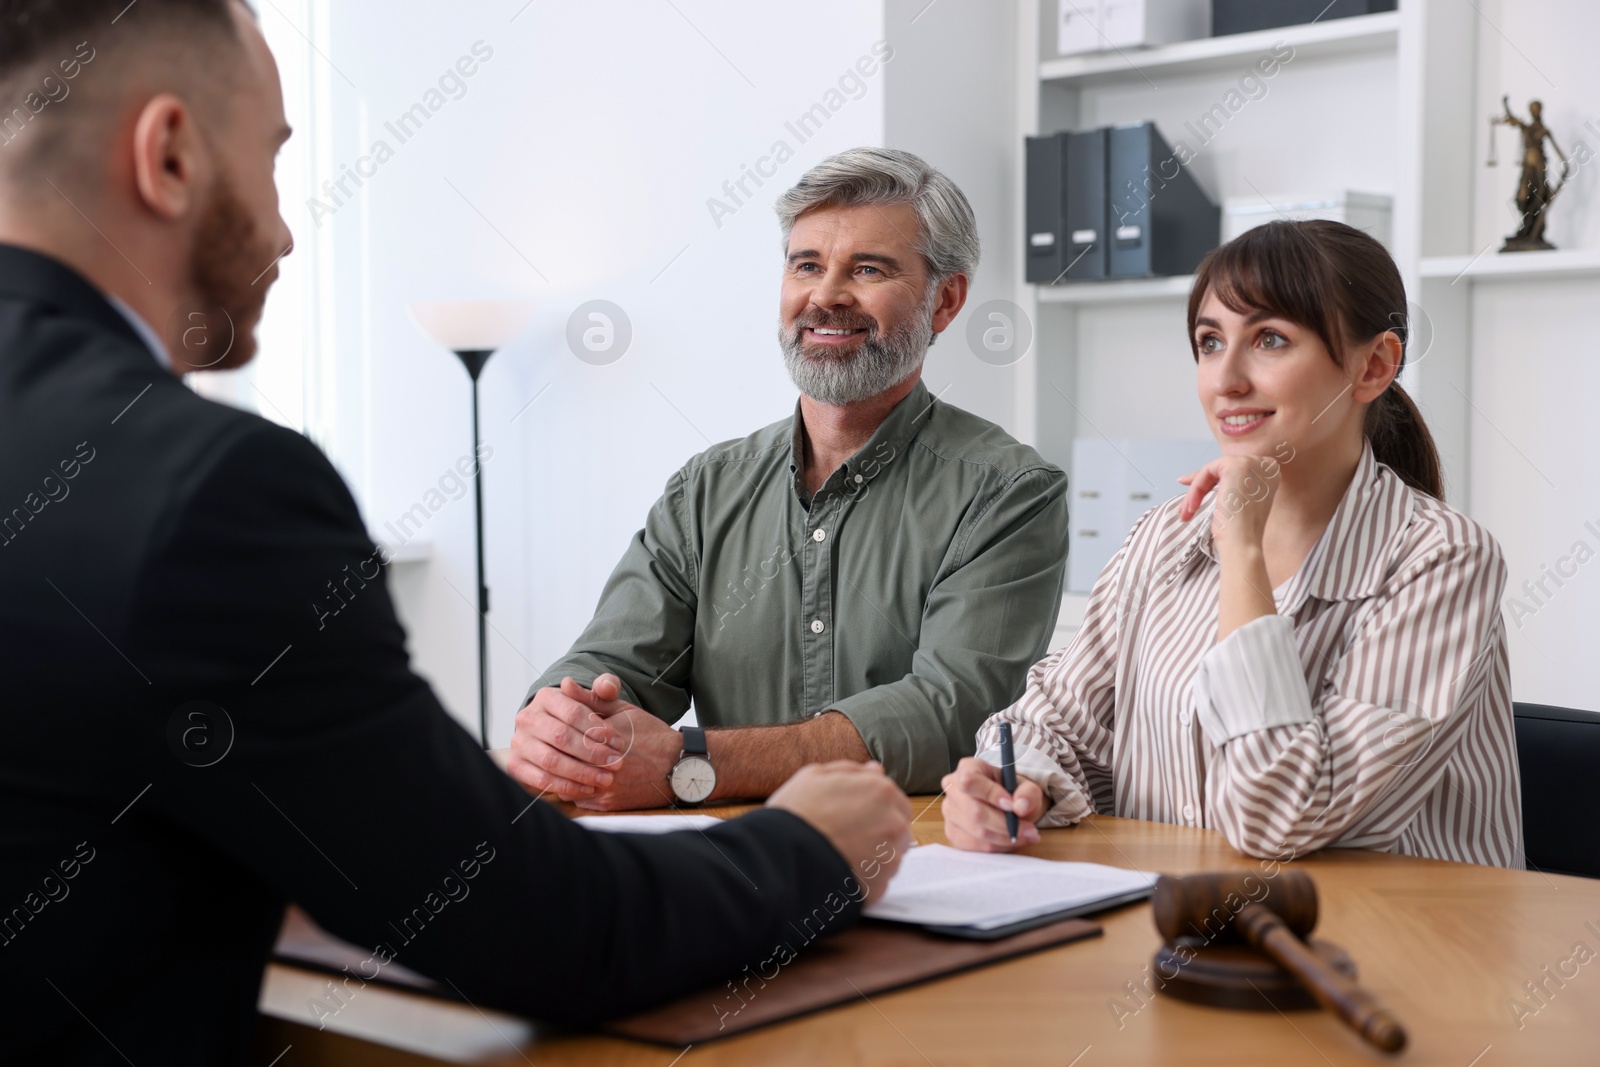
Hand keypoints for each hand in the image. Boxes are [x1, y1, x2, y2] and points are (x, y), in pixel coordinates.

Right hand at [506, 677, 626, 800]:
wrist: (555, 734)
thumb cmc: (581, 716)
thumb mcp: (596, 700)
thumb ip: (606, 689)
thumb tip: (606, 686)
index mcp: (546, 697)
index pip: (573, 713)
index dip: (598, 729)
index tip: (619, 742)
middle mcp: (527, 718)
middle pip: (562, 737)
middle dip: (593, 753)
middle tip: (616, 763)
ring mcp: (519, 742)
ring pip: (552, 760)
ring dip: (582, 772)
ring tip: (606, 779)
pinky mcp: (516, 764)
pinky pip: (542, 780)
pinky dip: (567, 786)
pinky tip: (588, 788)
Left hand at [537, 674, 684, 810]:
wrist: (678, 765)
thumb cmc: (649, 734)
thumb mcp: (622, 710)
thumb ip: (590, 698)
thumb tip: (563, 684)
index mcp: (606, 737)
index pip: (566, 735)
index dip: (553, 733)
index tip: (545, 730)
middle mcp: (606, 765)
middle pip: (563, 761)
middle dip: (551, 754)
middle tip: (540, 747)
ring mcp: (606, 787)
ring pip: (567, 782)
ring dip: (559, 774)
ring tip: (552, 763)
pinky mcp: (609, 804)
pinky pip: (578, 798)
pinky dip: (572, 789)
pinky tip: (570, 778)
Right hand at [768, 761, 912, 899]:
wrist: (780, 859)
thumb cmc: (794, 815)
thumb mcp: (814, 776)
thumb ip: (850, 771)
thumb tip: (873, 770)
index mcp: (881, 792)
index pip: (895, 799)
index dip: (875, 806)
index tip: (856, 814)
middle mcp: (893, 824)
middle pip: (898, 828)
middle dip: (880, 830)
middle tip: (847, 834)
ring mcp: (889, 858)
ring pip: (890, 856)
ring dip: (873, 854)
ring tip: (840, 853)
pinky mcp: (879, 887)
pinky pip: (878, 880)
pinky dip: (864, 877)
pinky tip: (840, 870)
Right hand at [940, 756, 1047, 852]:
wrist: (1006, 805)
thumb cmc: (1012, 792)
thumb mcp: (1027, 787)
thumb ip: (1028, 793)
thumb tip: (1020, 807)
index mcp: (968, 768)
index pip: (970, 781)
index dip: (991, 795)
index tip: (1013, 806)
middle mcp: (952, 788)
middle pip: (975, 812)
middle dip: (1005, 825)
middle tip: (1030, 830)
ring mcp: (950, 812)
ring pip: (977, 832)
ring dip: (1005, 838)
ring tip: (1026, 836)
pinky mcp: (952, 832)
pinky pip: (974, 846)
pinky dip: (997, 847)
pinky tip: (1010, 841)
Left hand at [1177, 453, 1282, 553]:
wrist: (1243, 543)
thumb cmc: (1240, 531)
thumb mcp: (1238, 502)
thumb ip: (1231, 486)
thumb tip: (1201, 477)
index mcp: (1269, 474)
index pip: (1233, 472)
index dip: (1211, 482)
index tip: (1194, 494)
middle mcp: (1265, 465)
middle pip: (1222, 471)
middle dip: (1200, 487)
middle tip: (1185, 506)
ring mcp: (1251, 463)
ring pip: (1212, 471)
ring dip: (1195, 493)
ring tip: (1186, 513)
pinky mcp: (1235, 465)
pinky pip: (1206, 471)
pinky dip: (1196, 489)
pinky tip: (1192, 507)